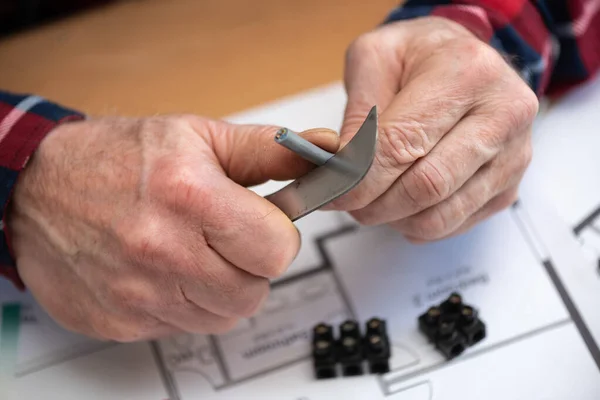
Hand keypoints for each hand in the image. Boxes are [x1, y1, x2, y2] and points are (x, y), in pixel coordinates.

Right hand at [8, 115, 337, 340]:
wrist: (36, 190)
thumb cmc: (115, 158)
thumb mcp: (197, 136)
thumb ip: (268, 150)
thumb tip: (325, 153)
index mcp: (189, 196)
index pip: (278, 249)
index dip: (278, 236)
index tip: (263, 225)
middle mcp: (163, 250)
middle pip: (255, 291)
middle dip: (252, 265)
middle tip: (227, 238)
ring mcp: (140, 293)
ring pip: (224, 315)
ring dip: (222, 287)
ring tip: (196, 252)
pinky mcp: (123, 321)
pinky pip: (184, 328)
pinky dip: (186, 304)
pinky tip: (166, 271)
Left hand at [330, 17, 538, 240]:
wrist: (467, 60)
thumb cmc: (420, 56)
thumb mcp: (375, 58)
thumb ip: (357, 113)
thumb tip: (339, 169)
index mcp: (466, 74)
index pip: (404, 144)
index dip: (360, 179)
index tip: (330, 193)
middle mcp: (502, 115)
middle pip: (426, 186)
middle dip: (374, 204)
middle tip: (346, 201)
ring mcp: (512, 155)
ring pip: (441, 215)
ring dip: (394, 218)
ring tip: (373, 200)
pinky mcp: (509, 186)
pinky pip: (455, 224)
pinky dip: (417, 224)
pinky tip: (403, 203)